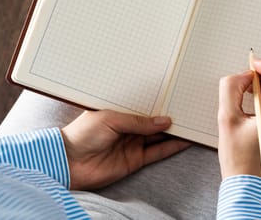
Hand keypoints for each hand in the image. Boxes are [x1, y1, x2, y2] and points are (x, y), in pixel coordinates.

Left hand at [61, 110, 190, 189]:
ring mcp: (132, 144)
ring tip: (191, 124)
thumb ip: (138, 121)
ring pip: (158, 137)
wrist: (68, 162)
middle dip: (169, 116)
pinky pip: (157, 152)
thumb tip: (164, 121)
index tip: (175, 98)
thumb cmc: (82, 134)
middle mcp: (127, 128)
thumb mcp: (111, 119)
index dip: (158, 104)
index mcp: (119, 113)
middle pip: (153, 122)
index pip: (143, 107)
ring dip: (174, 132)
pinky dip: (171, 147)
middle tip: (188, 110)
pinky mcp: (134, 160)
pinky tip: (184, 141)